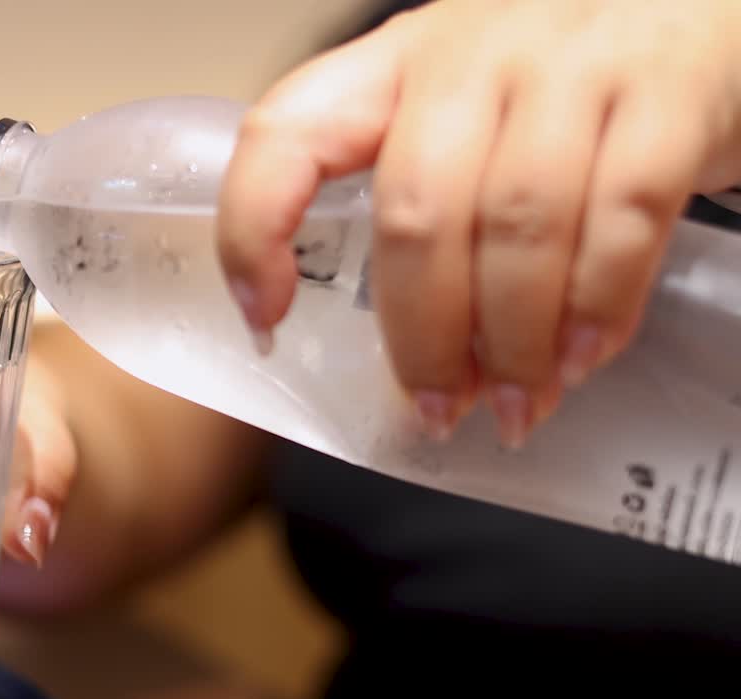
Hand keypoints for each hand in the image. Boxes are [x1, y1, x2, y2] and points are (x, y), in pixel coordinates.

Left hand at [218, 0, 740, 447]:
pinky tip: (580, 358)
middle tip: (435, 406)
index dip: (256, 230)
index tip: (266, 318)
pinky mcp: (670, 91)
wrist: (709, 2)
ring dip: (511, 343)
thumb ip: (426, 192)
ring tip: (513, 405)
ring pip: (516, 228)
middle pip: (416, 213)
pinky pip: (621, 219)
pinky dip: (598, 306)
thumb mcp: (472, 105)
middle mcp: (472, 53)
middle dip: (422, 335)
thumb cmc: (571, 78)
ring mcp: (572, 64)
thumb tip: (413, 345)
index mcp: (397, 61)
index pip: (287, 131)